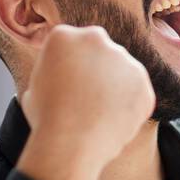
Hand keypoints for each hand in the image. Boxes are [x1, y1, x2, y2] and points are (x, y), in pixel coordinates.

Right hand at [16, 24, 155, 179]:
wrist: (69, 144)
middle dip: (97, 71)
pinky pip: (138, 94)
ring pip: (122, 71)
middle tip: (88, 99)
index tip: (68, 87)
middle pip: (100, 52)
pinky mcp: (143, 82)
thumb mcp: (36, 86)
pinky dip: (130, 107)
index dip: (71, 68)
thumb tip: (61, 73)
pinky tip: (114, 122)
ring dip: (116, 87)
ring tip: (99, 115)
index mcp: (63, 36)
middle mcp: (95, 38)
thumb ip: (55, 71)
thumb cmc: (46, 120)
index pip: (73, 46)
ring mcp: (123, 59)